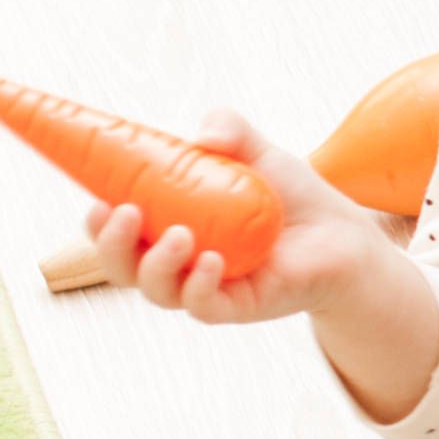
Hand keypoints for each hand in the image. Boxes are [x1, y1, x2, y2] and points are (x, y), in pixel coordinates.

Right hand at [91, 114, 438, 420]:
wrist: (342, 235)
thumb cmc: (292, 195)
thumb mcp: (260, 154)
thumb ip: (231, 131)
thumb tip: (204, 133)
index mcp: (167, 224)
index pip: (116, 229)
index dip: (96, 221)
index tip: (96, 199)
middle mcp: (177, 260)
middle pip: (121, 266)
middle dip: (111, 245)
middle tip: (126, 214)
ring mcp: (204, 286)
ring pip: (157, 290)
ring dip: (156, 264)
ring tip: (182, 234)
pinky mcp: (236, 307)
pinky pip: (203, 307)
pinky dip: (199, 286)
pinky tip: (212, 261)